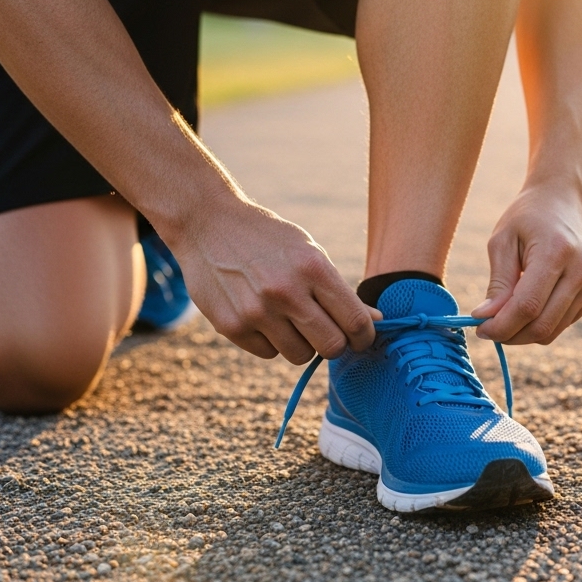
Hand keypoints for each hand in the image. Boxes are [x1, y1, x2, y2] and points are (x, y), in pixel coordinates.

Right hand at [166, 197, 377, 363]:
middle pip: (331, 347)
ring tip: (289, 318)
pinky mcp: (231, 326)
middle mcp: (286, 291)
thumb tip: (374, 321)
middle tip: (327, 331)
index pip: (355, 322)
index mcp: (313, 268)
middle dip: (335, 344)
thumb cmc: (269, 239)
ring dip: (301, 343)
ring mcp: (256, 311)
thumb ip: (340, 291)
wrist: (208, 224)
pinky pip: (268, 353)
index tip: (362, 338)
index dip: (364, 337)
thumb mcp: (309, 252)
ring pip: (300, 356)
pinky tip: (262, 315)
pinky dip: (271, 341)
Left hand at [472, 183, 581, 344]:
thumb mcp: (503, 241)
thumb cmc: (527, 218)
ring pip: (553, 331)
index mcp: (556, 252)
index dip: (501, 325)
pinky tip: (530, 303)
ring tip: (505, 315)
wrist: (565, 200)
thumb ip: (498, 283)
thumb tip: (485, 319)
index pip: (527, 306)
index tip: (480, 328)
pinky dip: (541, 323)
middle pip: (542, 325)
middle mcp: (581, 270)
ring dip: (524, 333)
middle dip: (510, 335)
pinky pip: (563, 323)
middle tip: (487, 328)